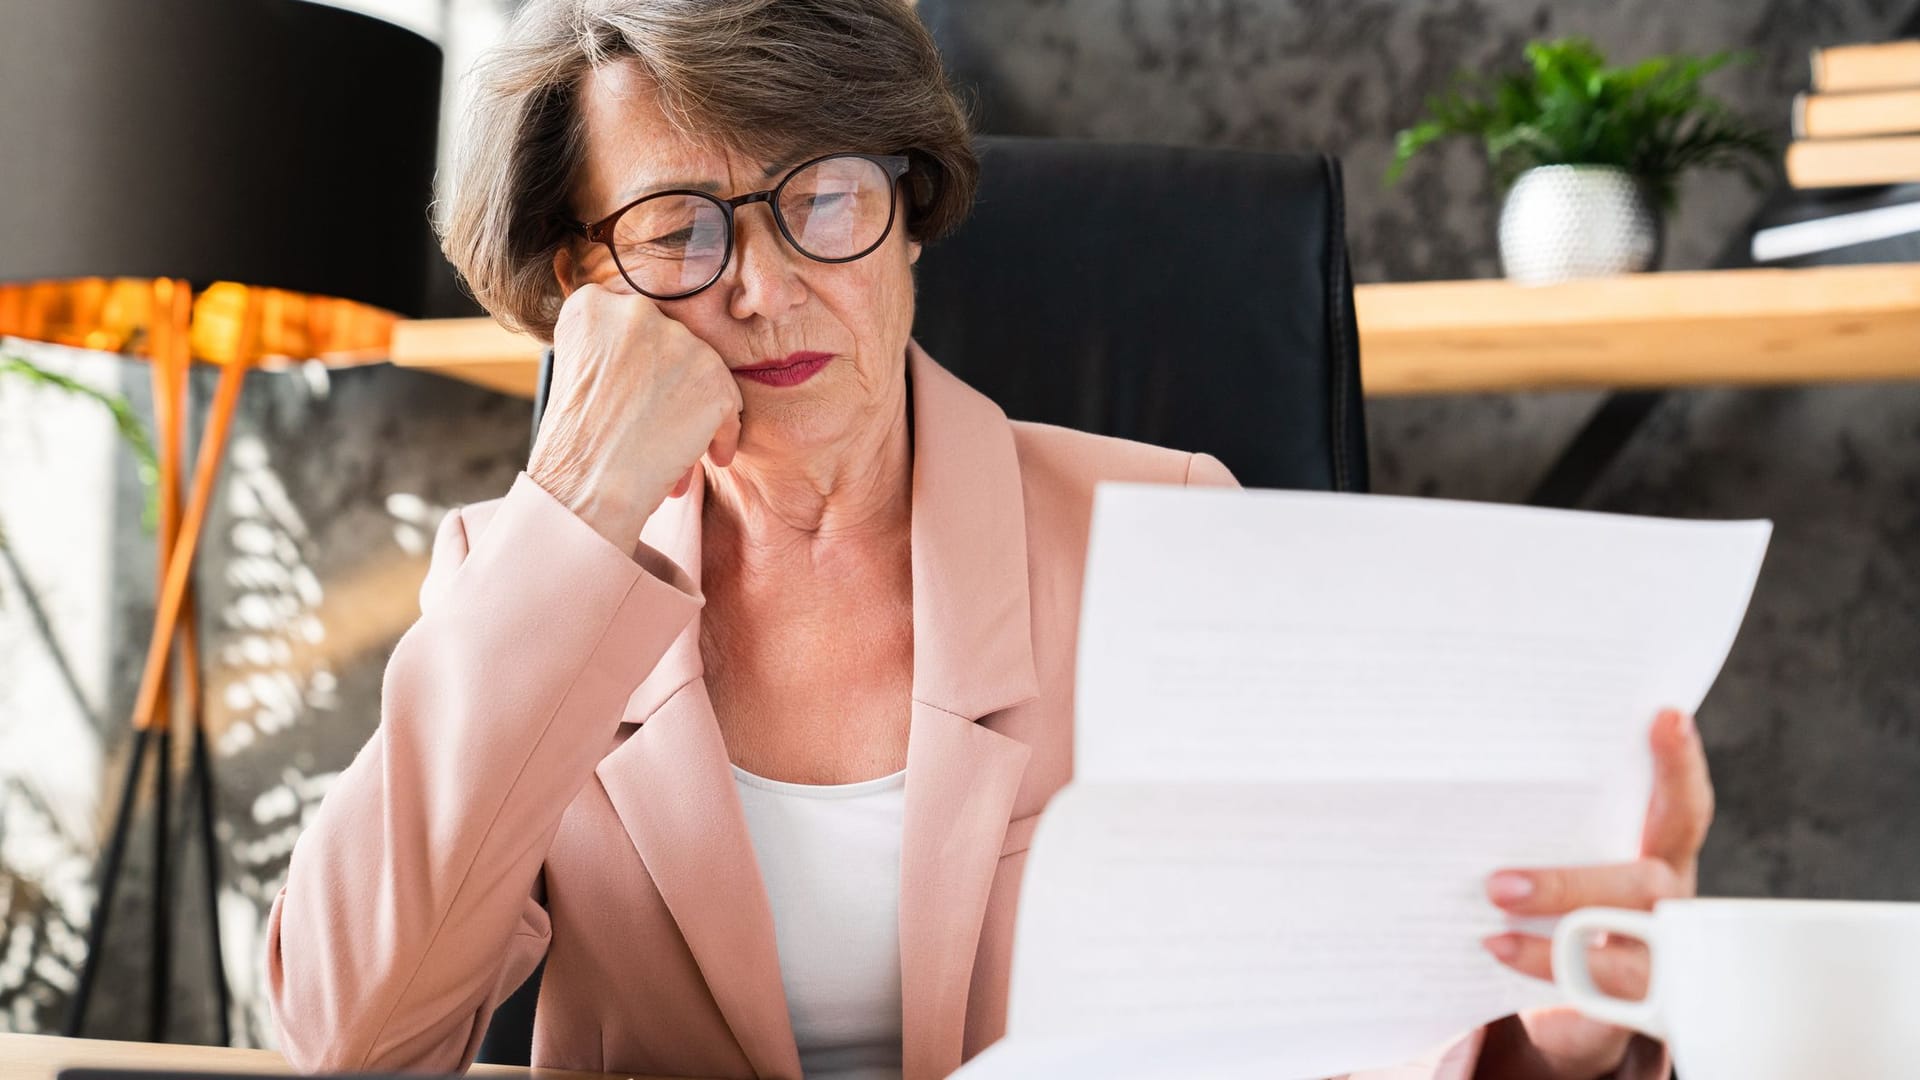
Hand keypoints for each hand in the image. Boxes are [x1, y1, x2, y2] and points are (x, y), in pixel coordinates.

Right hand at [529, 281, 742, 546]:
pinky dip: (722, 433)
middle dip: (670, 385)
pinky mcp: (713, 379)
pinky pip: (730, 404)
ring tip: (678, 449)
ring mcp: (679, 343)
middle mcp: (637, 312)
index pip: (636, 322)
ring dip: (696, 411)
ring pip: (703, 373)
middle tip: (657, 422)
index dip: (641, 361)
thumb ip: (612, 348)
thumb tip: (652, 355)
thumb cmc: (574, 444)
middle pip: (672, 344)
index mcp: (593, 306)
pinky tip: (709, 457)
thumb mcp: (576, 373)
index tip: (635, 391)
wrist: (586, 487)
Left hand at [1480, 708, 1712, 1077]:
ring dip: (1557, 941)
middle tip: (1499, 885)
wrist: (1574, 1000)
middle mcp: (1668, 905)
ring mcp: (1658, 959)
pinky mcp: (1633, 1009)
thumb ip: (1543, 828)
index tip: (1666, 717)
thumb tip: (1460, 784)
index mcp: (1658, 856)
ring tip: (1494, 926)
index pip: (1681, 808)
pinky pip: (1600, 1000)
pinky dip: (1551, 983)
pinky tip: (1505, 964)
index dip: (1680, 767)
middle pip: (1644, 886)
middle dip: (1572, 884)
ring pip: (1625, 950)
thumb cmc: (1565, 905)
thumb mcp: (1565, 857)